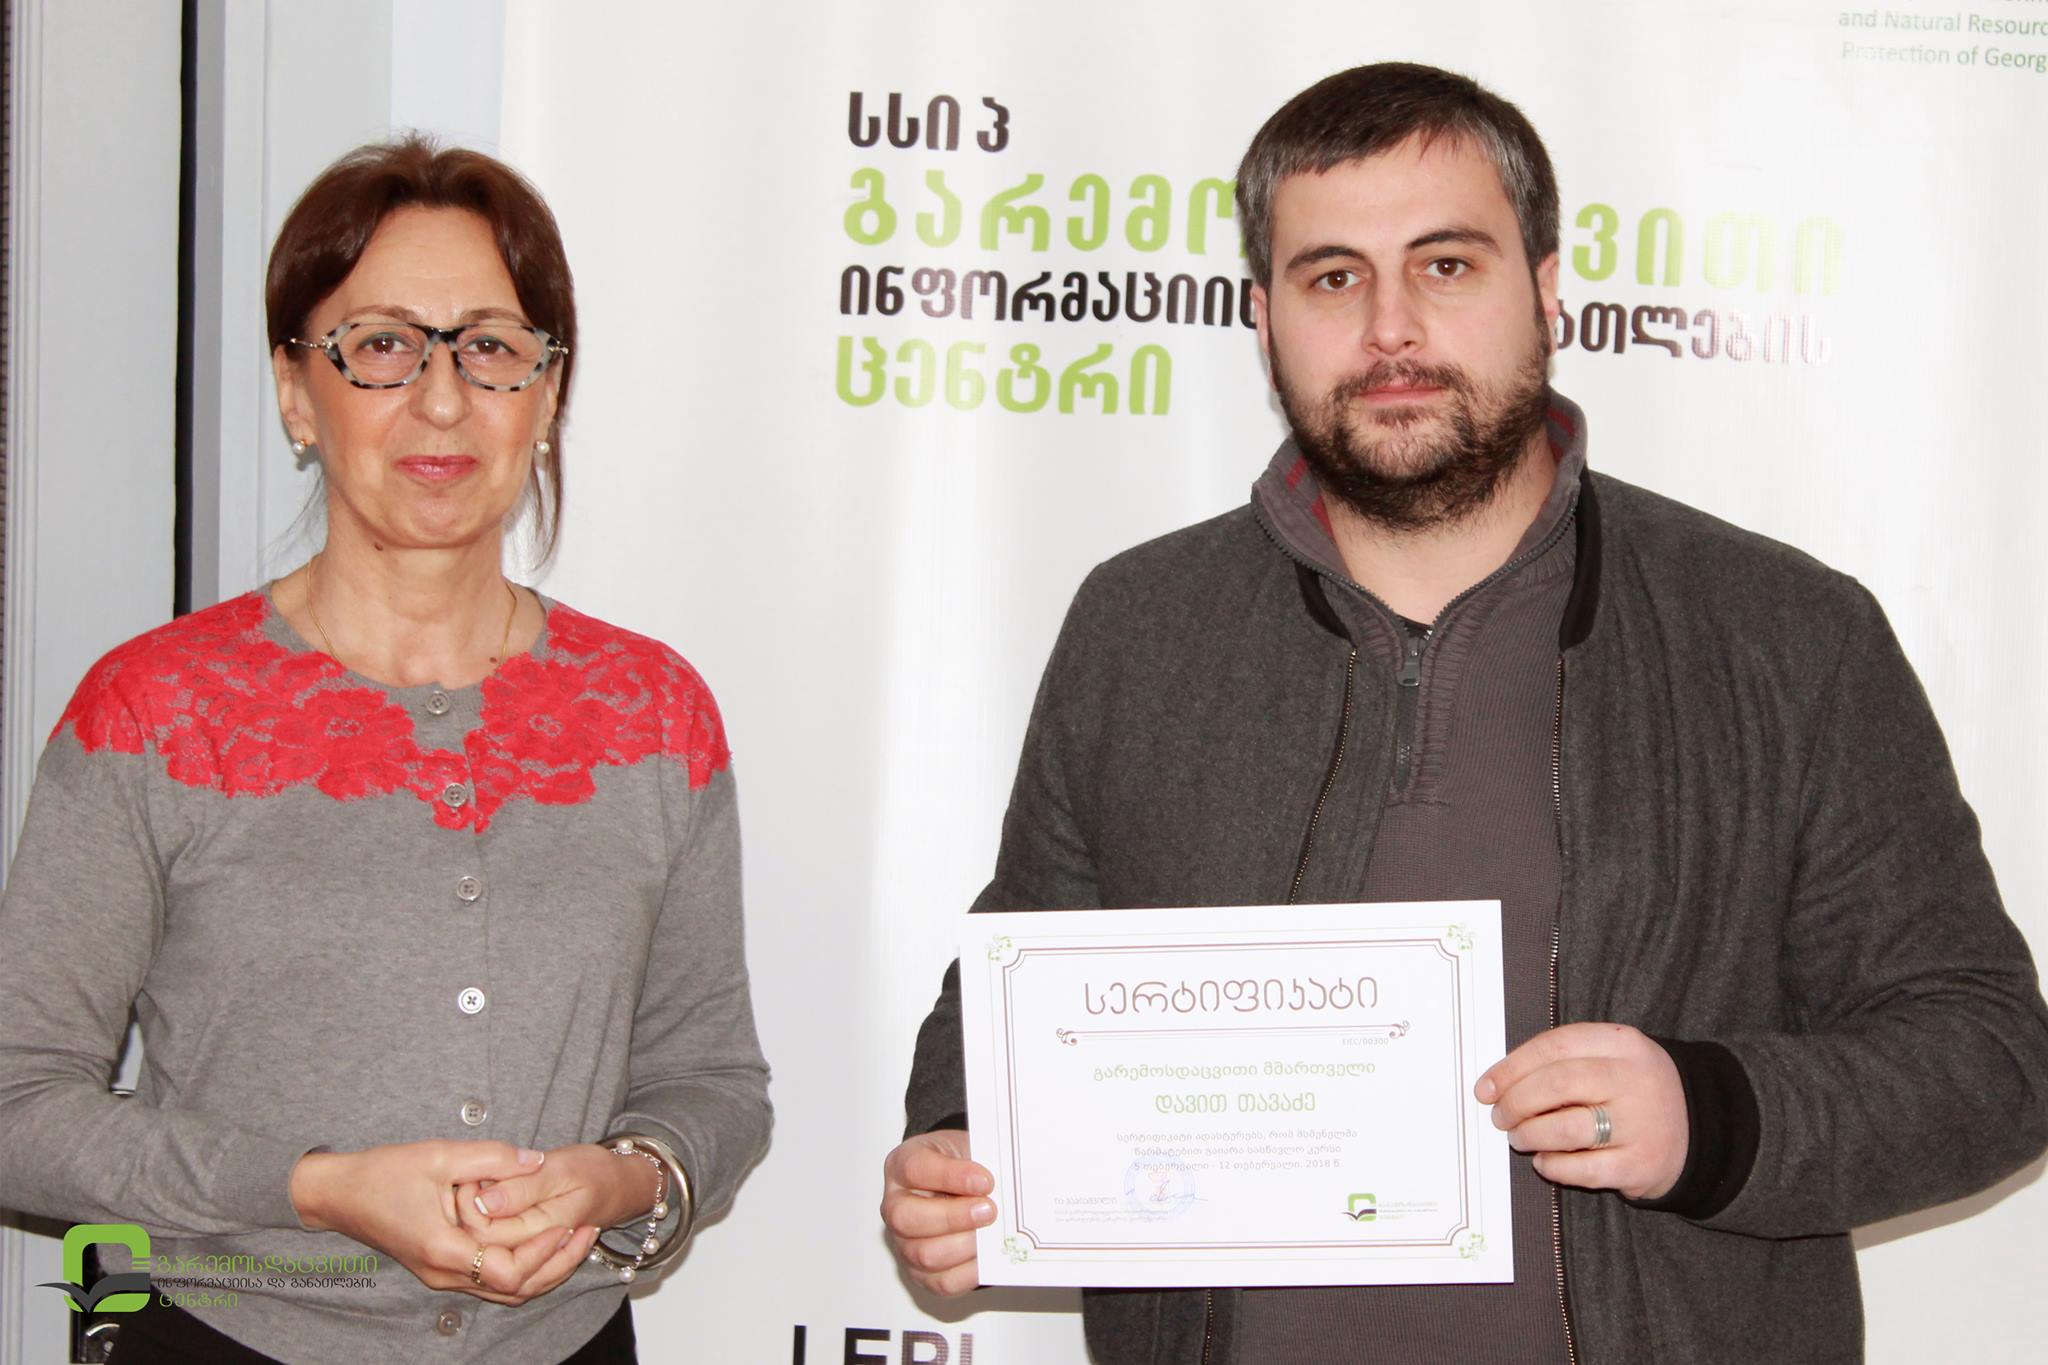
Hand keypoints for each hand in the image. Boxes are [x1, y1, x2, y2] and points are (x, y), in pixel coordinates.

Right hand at [289, 1141, 596, 1304]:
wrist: (339, 1194)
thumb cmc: (382, 1173)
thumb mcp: (439, 1154)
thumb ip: (491, 1158)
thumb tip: (536, 1159)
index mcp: (443, 1248)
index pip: (509, 1272)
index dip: (545, 1253)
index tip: (569, 1224)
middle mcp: (443, 1271)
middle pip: (514, 1290)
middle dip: (556, 1264)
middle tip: (586, 1232)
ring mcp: (440, 1275)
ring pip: (504, 1292)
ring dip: (542, 1269)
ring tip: (573, 1237)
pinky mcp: (440, 1268)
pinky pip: (489, 1281)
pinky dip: (521, 1268)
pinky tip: (539, 1240)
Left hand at [455, 1142, 657, 1247]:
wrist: (621, 1189)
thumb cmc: (595, 1172)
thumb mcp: (561, 1168)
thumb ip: (522, 1187)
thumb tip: (482, 1202)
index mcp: (543, 1229)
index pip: (485, 1232)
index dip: (469, 1203)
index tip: (474, 1174)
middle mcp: (535, 1253)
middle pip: (480, 1248)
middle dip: (468, 1214)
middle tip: (476, 1180)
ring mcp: (531, 1261)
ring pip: (486, 1258)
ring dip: (476, 1226)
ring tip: (485, 1192)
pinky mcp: (528, 1258)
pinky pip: (497, 1260)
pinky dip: (486, 1237)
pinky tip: (489, 1212)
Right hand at [880, 1129, 993, 1295]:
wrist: (964, 1186)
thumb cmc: (962, 1166)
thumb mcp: (967, 1147)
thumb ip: (980, 1159)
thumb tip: (1006, 1181)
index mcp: (902, 1166)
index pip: (914, 1169)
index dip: (951, 1176)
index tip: (985, 1180)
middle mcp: (896, 1205)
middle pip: (906, 1218)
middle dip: (954, 1217)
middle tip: (989, 1210)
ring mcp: (904, 1242)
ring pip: (924, 1254)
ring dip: (965, 1245)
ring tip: (991, 1233)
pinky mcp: (921, 1273)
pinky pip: (942, 1282)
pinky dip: (970, 1271)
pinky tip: (987, 1254)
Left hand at [1476, 1022, 1688, 1200]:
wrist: (1702, 1129)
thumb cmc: (1634, 1090)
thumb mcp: (1610, 1058)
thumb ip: (1562, 1061)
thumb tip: (1497, 1083)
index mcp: (1623, 1043)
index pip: (1554, 1046)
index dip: (1511, 1067)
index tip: (1486, 1087)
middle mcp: (1634, 1079)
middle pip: (1556, 1084)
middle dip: (1516, 1102)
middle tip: (1500, 1116)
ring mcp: (1642, 1123)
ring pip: (1566, 1128)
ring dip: (1529, 1134)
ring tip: (1519, 1137)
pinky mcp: (1642, 1165)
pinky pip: (1583, 1170)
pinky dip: (1553, 1167)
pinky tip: (1544, 1162)